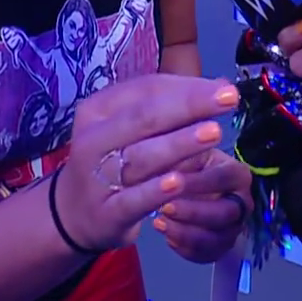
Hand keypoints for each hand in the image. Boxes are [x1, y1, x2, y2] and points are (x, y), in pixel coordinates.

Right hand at [52, 74, 242, 252]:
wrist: (73, 213)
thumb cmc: (111, 159)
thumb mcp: (129, 129)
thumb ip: (170, 106)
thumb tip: (220, 87)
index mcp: (98, 109)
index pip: (145, 90)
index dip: (187, 88)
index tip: (224, 88)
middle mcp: (93, 140)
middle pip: (143, 118)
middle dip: (189, 107)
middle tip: (228, 99)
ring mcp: (96, 177)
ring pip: (141, 157)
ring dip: (179, 144)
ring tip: (214, 133)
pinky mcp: (107, 212)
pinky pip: (133, 200)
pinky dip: (155, 191)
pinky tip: (178, 181)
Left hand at [152, 148, 251, 262]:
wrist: (184, 188)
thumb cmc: (186, 166)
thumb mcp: (184, 153)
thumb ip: (180, 153)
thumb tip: (169, 149)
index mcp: (237, 174)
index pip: (224, 178)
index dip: (198, 182)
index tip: (170, 182)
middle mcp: (243, 202)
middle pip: (225, 214)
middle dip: (193, 212)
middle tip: (164, 207)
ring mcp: (234, 227)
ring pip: (217, 239)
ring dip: (185, 233)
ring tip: (159, 223)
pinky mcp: (222, 246)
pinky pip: (207, 255)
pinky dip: (185, 249)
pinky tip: (167, 236)